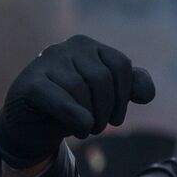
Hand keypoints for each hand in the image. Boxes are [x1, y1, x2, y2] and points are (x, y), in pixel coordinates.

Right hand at [0, 35, 155, 167]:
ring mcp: (45, 63)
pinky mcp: (30, 83)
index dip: (124, 95)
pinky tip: (80, 129)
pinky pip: (62, 99)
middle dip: (107, 109)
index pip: (121, 65)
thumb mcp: (106, 98)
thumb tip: (146, 93)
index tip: (116, 118)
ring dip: (90, 117)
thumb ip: (131, 87)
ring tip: (86, 129)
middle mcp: (65, 48)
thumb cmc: (72, 109)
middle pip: (102, 78)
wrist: (31, 128)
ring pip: (81, 88)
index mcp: (88, 47)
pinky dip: (76, 117)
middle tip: (99, 127)